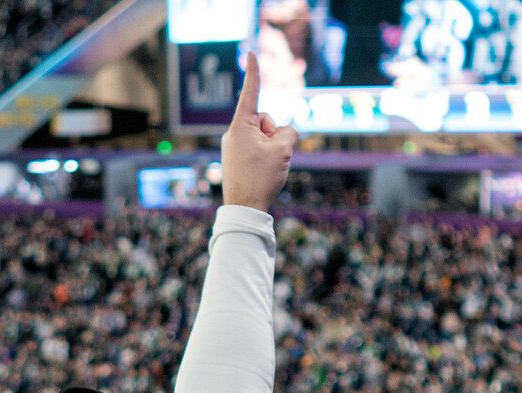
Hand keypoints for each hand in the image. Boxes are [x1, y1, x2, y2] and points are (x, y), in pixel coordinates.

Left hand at [220, 53, 297, 212]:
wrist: (245, 209)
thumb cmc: (261, 178)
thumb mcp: (282, 150)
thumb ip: (288, 132)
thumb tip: (284, 133)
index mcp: (240, 126)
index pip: (251, 93)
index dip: (253, 72)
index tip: (250, 54)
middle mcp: (233, 134)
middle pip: (265, 121)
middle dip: (274, 134)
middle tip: (270, 157)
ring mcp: (234, 147)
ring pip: (264, 137)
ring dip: (271, 149)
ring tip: (266, 168)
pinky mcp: (236, 159)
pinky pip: (258, 150)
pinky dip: (265, 158)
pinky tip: (262, 174)